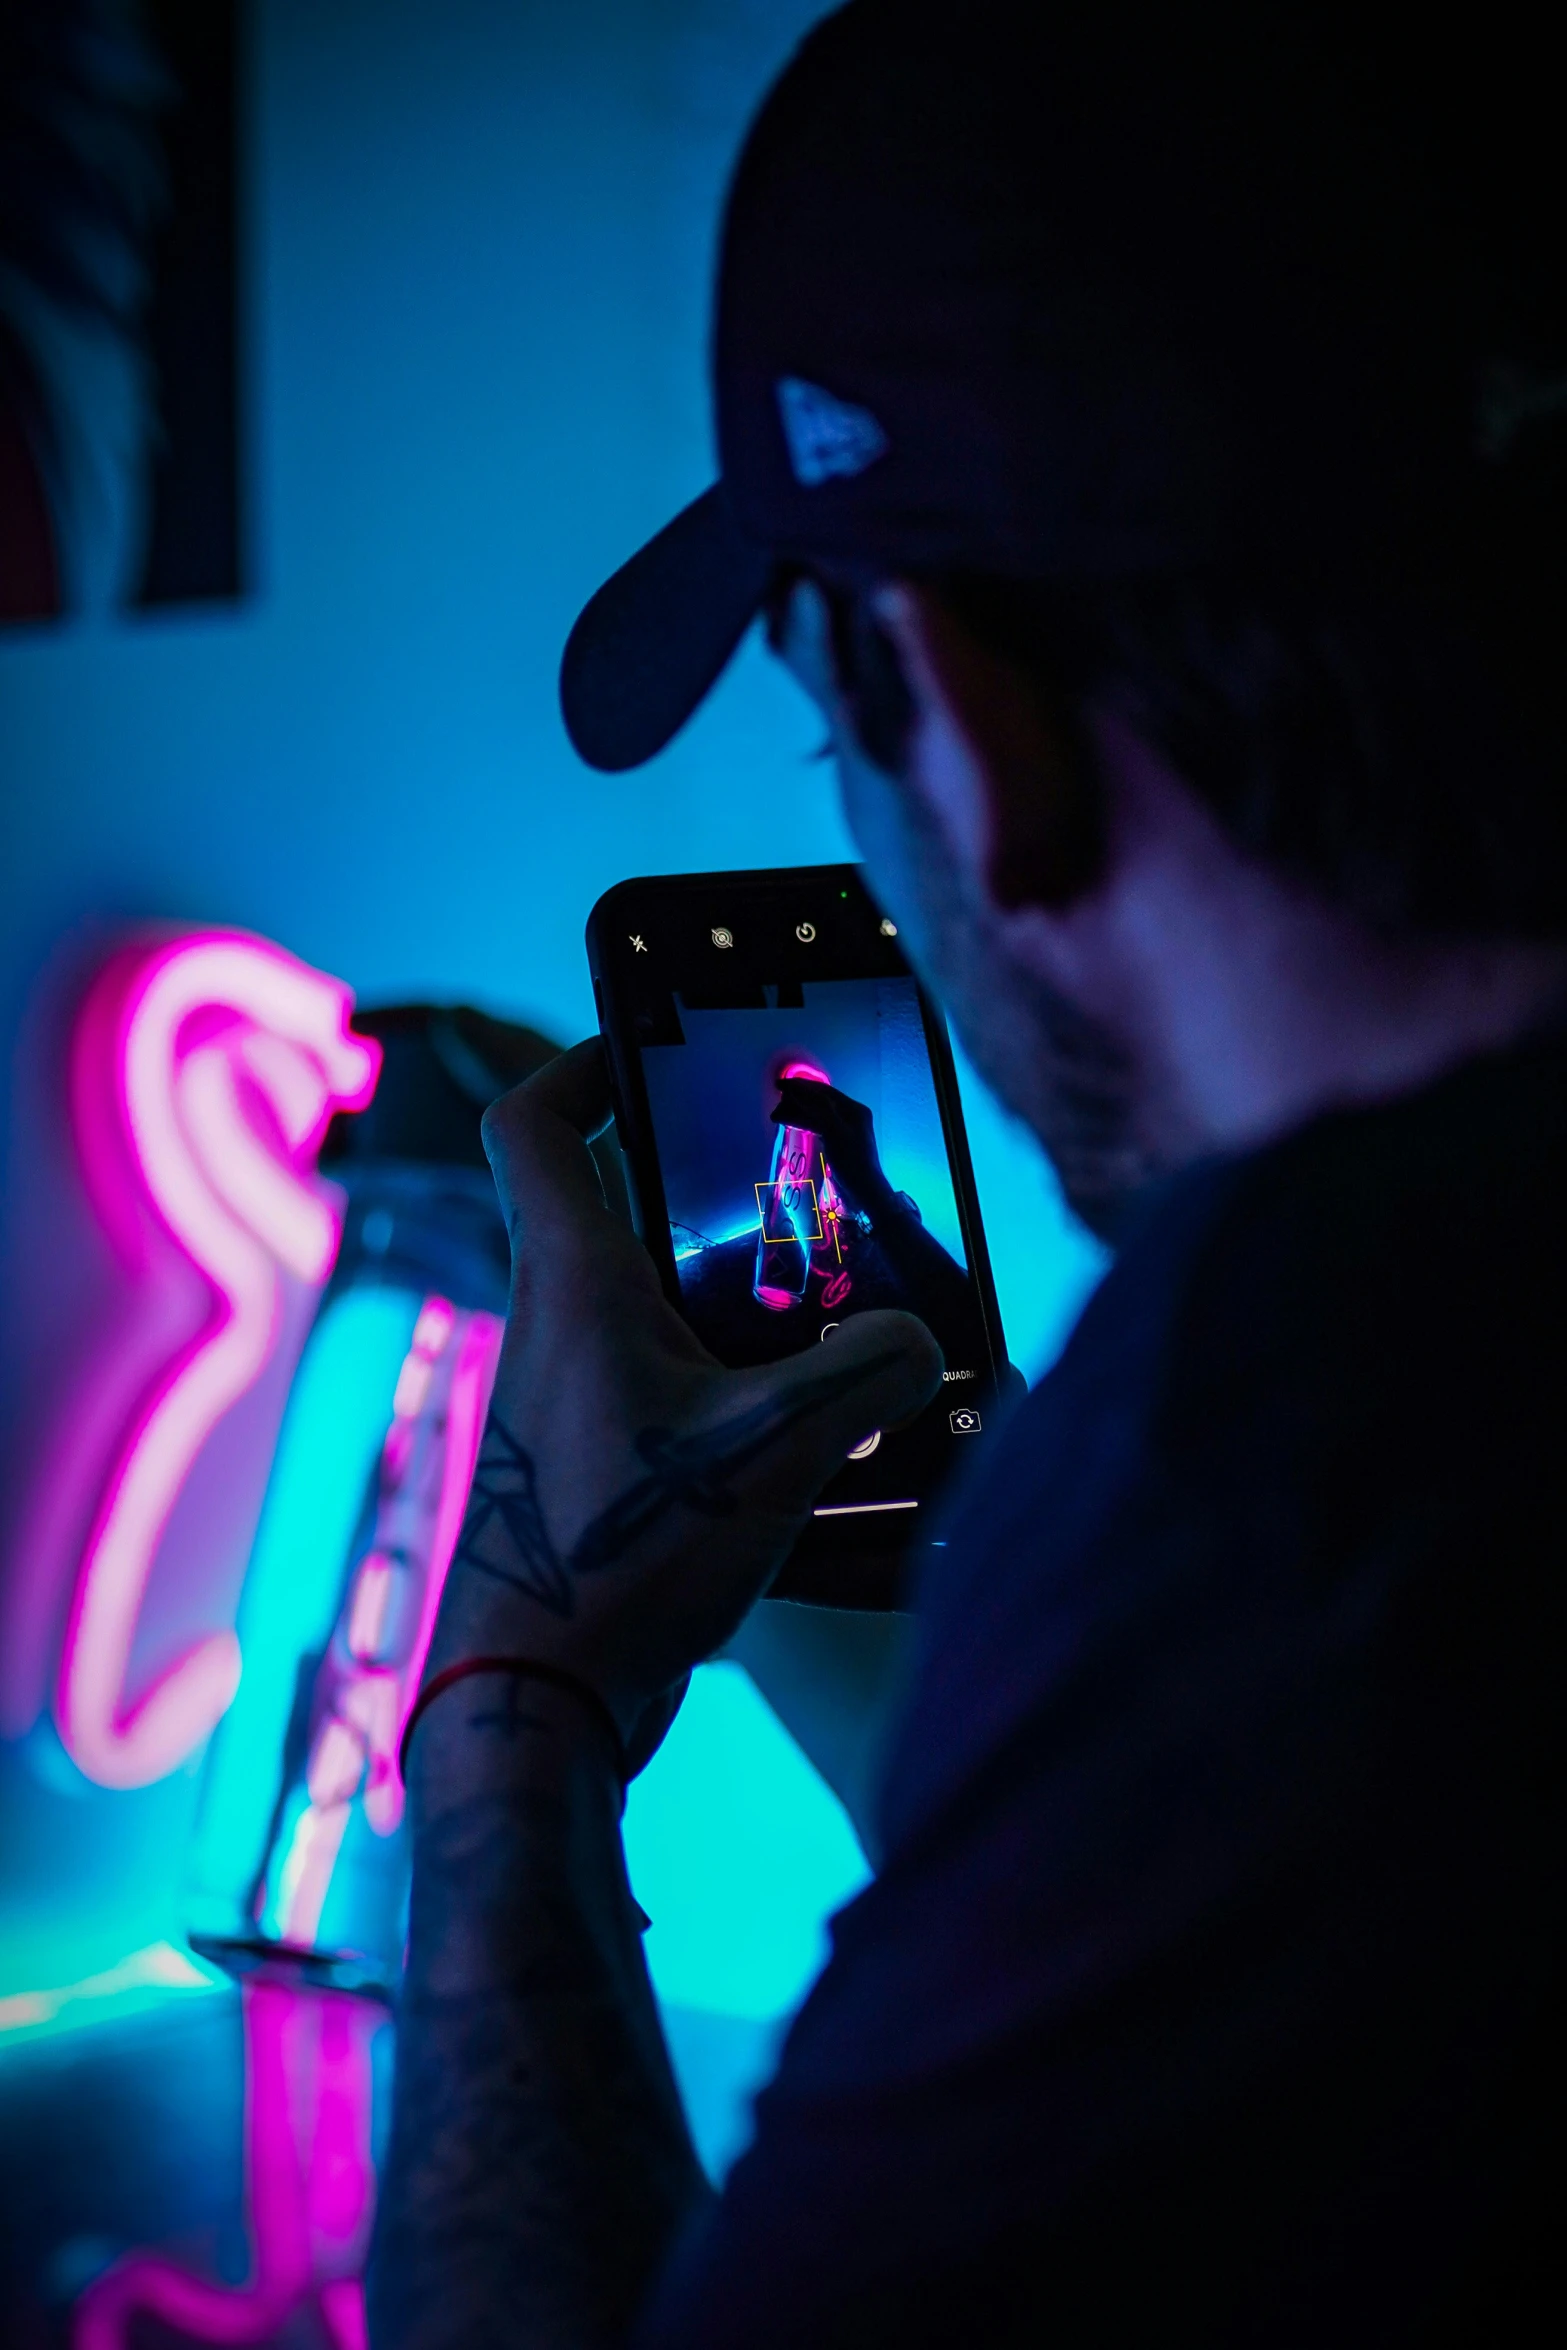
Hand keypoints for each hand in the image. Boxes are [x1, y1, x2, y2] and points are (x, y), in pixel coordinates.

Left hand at [422, 1042, 942, 1772]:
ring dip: (738, 1305)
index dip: (584, 1067)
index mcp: (574, 1284)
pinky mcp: (594, 1470)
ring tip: (841, 1323)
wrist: (534, 1702)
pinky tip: (817, 1439)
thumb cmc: (618, 1558)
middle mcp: (559, 1329)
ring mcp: (571, 1403)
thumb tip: (917, 1346)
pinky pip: (668, 1392)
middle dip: (715, 1199)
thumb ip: (866, 1375)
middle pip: (624, 1216)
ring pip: (656, 1310)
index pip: (537, 1128)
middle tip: (812, 1202)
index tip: (648, 1052)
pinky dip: (734, 1390)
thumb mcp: (771, 1451)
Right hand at [771, 1076, 894, 1217]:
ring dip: (797, 1113)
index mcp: (855, 1109)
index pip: (824, 1092)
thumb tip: (797, 1091)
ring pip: (817, 1115)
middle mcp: (851, 1116)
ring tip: (777, 1116)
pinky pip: (817, 1127)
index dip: (801, 1086)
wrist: (864, 1192)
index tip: (779, 1085)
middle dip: (797, 1101)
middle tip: (776, 1104)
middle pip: (819, 1102)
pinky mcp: (838, 1143)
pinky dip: (803, 1124)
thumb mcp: (835, 1132)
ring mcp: (844, 1129)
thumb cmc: (852, 1161)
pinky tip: (790, 1123)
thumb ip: (817, 1110)